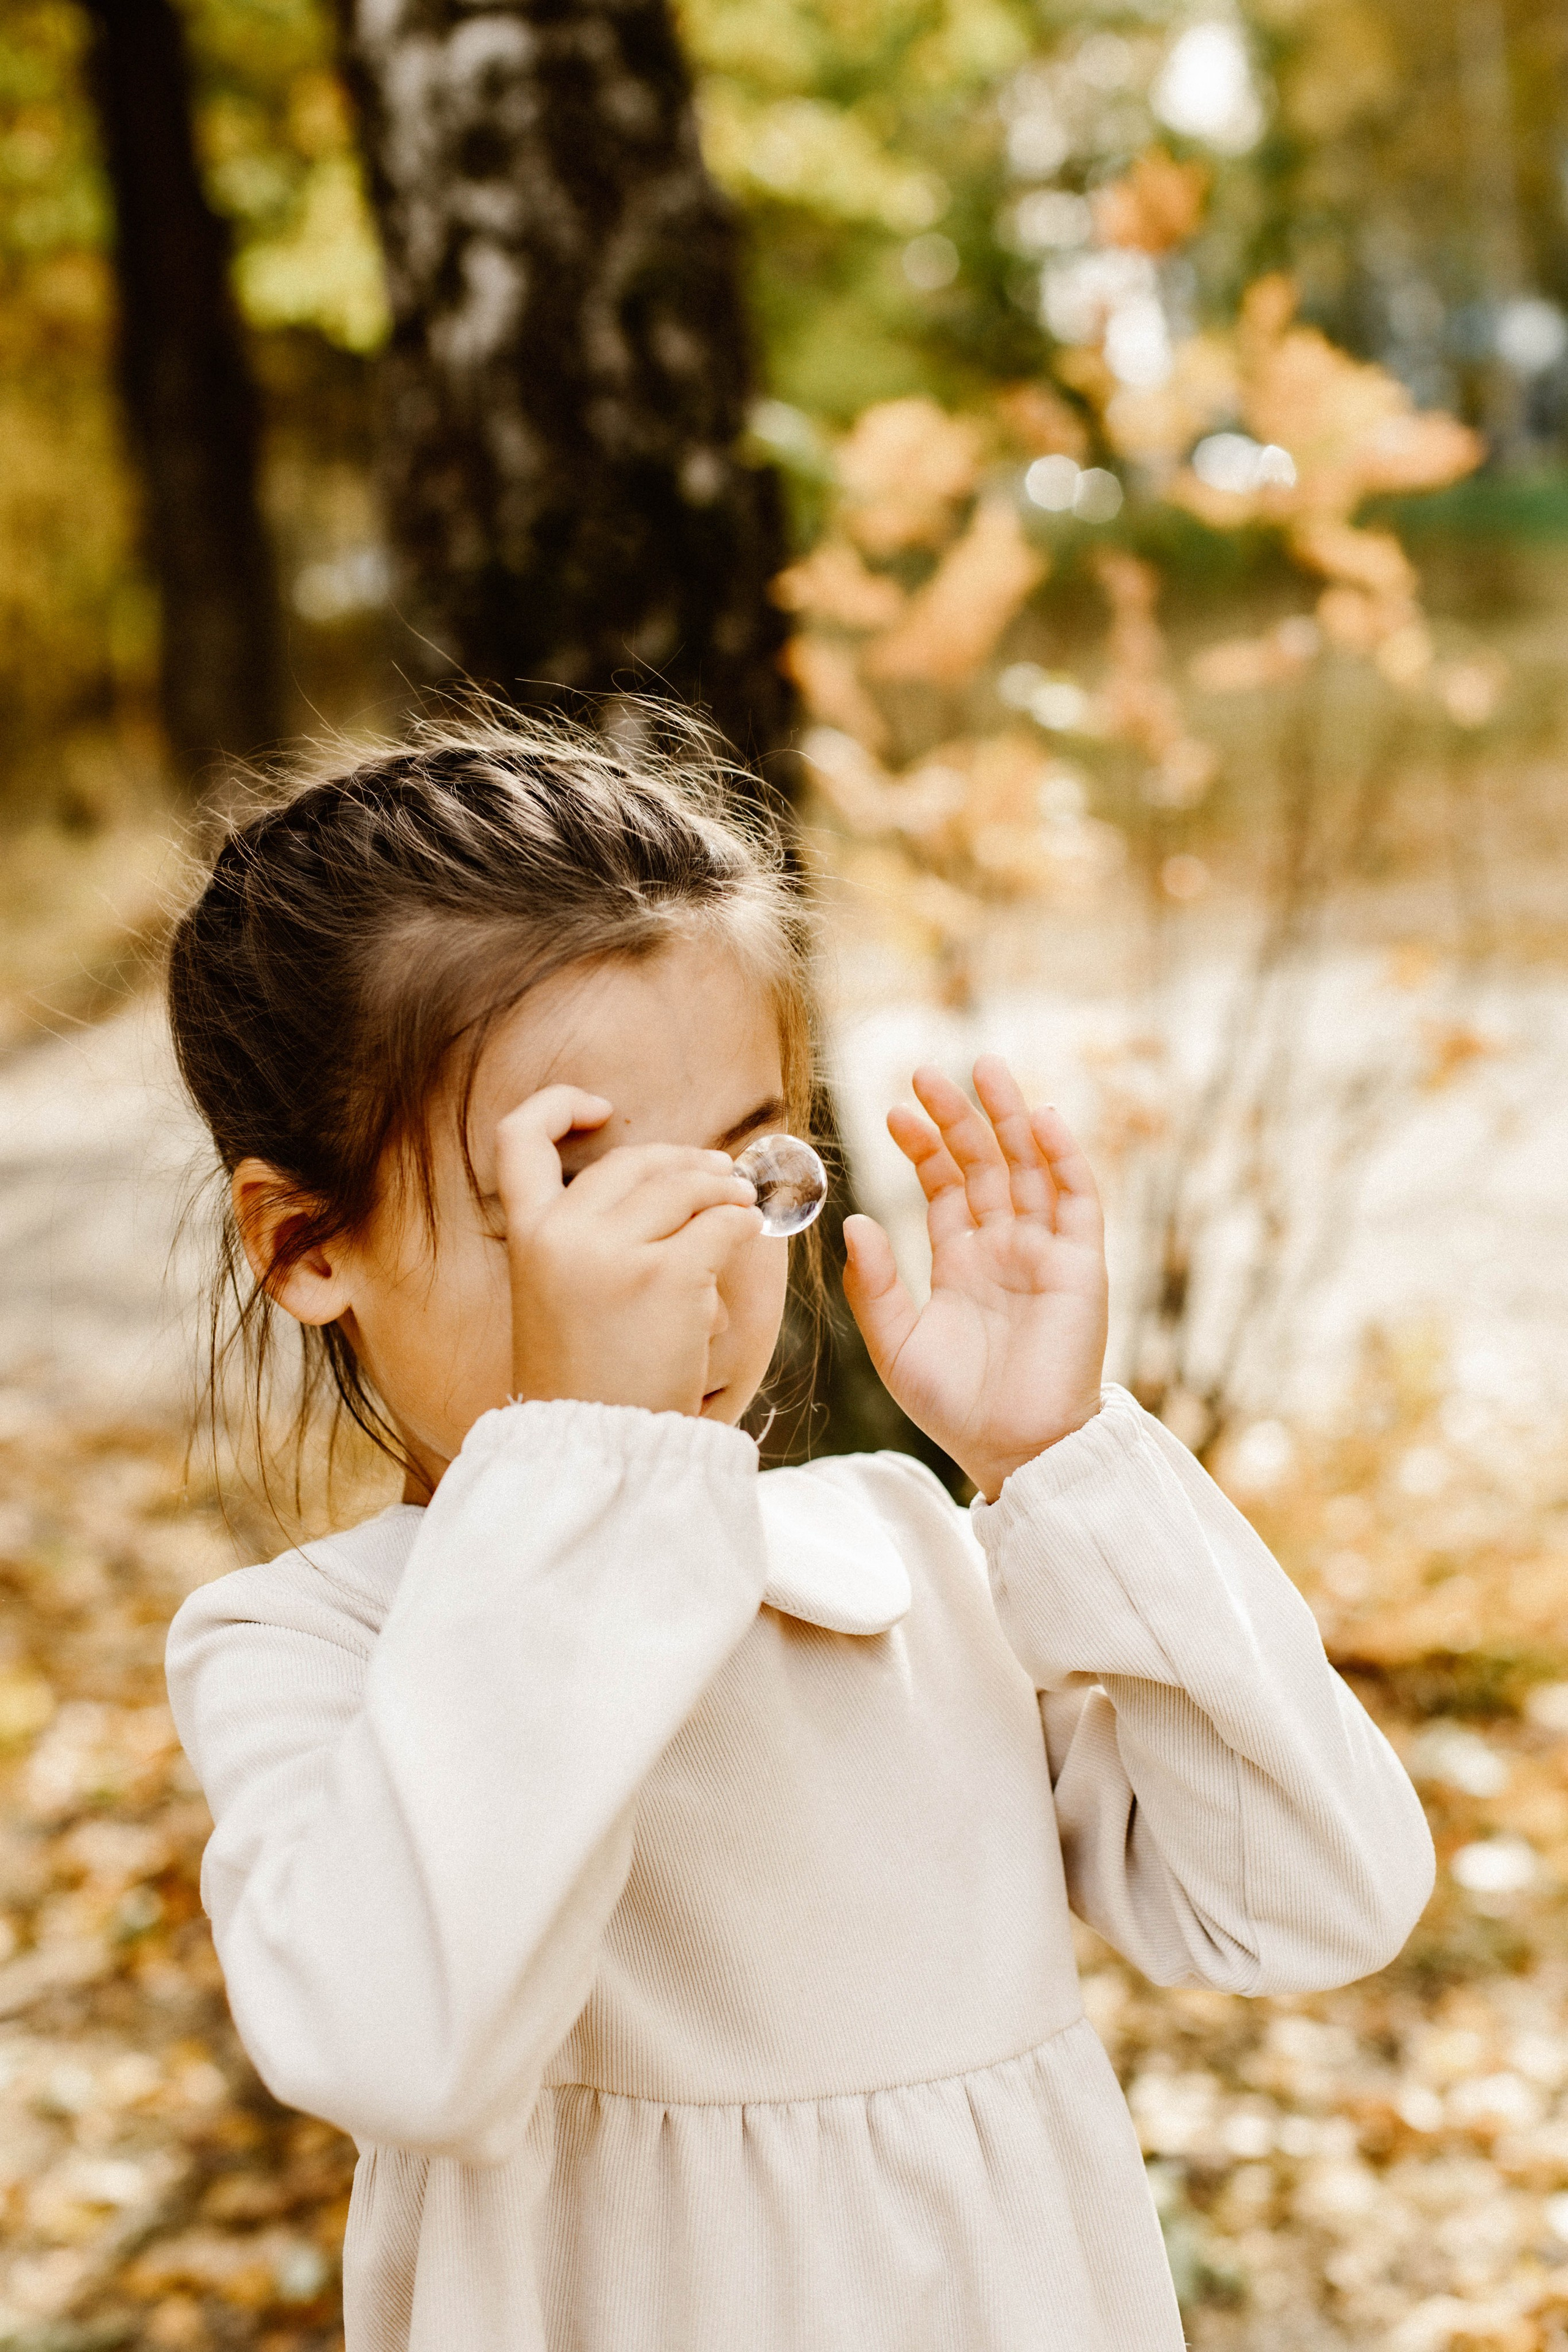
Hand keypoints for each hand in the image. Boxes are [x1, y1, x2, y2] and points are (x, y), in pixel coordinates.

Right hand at [496, 1086, 763, 1415]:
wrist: (598, 1450)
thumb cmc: (591, 1377)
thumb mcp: (557, 1296)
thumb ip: (587, 1236)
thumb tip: (670, 1176)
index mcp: (526, 1236)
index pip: (517, 1137)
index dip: (557, 1105)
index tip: (601, 1108)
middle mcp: (561, 1234)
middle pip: (633, 1159)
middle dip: (684, 1161)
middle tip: (718, 1174)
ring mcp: (613, 1253)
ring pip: (685, 1184)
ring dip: (724, 1188)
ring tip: (742, 1205)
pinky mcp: (668, 1277)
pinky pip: (723, 1223)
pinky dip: (745, 1222)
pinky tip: (750, 1233)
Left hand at [841, 1056, 1107, 1499]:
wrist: (1014, 1448)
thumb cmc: (955, 1407)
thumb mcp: (896, 1345)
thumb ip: (874, 1286)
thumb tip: (855, 1221)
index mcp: (961, 1263)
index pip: (945, 1188)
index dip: (922, 1148)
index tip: (893, 1113)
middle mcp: (1004, 1248)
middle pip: (984, 1165)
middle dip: (958, 1118)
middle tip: (926, 1071)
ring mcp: (1044, 1252)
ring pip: (1029, 1168)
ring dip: (1009, 1118)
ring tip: (983, 1068)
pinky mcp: (1080, 1265)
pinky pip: (1076, 1200)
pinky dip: (1063, 1157)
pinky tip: (1042, 1118)